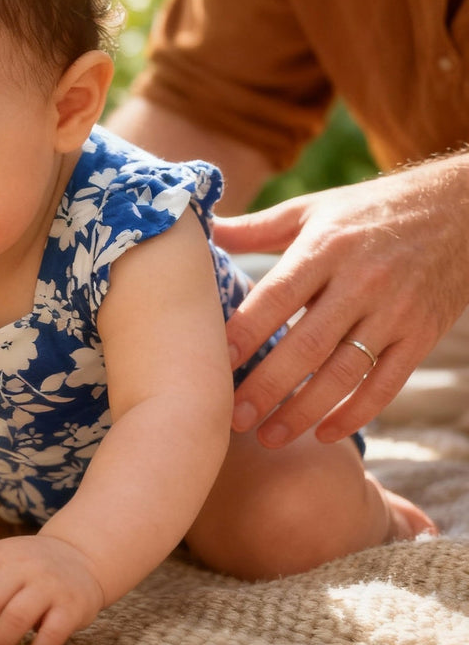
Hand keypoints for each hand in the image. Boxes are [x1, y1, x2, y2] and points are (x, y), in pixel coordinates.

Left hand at [214, 157, 468, 446]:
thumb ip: (257, 228)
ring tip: (268, 436)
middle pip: (307, 345)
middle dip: (267, 386)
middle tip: (231, 417)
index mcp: (326, 248)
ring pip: (345, 373)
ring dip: (304, 410)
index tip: (211, 364)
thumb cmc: (369, 211)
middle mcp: (361, 281)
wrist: (461, 209)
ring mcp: (396, 311)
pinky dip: (356, 413)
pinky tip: (324, 433)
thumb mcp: (313, 210)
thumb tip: (202, 230)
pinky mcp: (422, 334)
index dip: (244, 333)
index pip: (277, 297)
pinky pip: (387, 384)